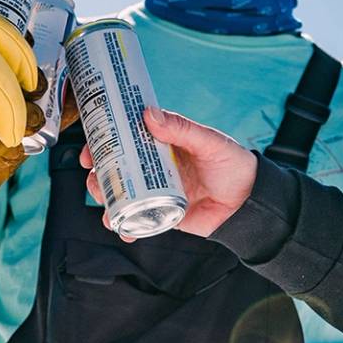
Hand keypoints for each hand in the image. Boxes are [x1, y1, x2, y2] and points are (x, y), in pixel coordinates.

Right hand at [77, 106, 258, 237]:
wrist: (250, 204)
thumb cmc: (233, 166)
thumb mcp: (209, 142)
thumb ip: (182, 129)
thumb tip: (150, 114)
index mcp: (164, 143)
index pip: (128, 137)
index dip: (106, 139)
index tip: (92, 142)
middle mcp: (156, 166)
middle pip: (118, 167)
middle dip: (99, 171)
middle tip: (92, 173)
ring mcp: (157, 191)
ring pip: (123, 193)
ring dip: (107, 197)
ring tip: (103, 199)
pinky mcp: (163, 214)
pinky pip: (138, 220)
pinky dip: (126, 225)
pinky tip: (121, 227)